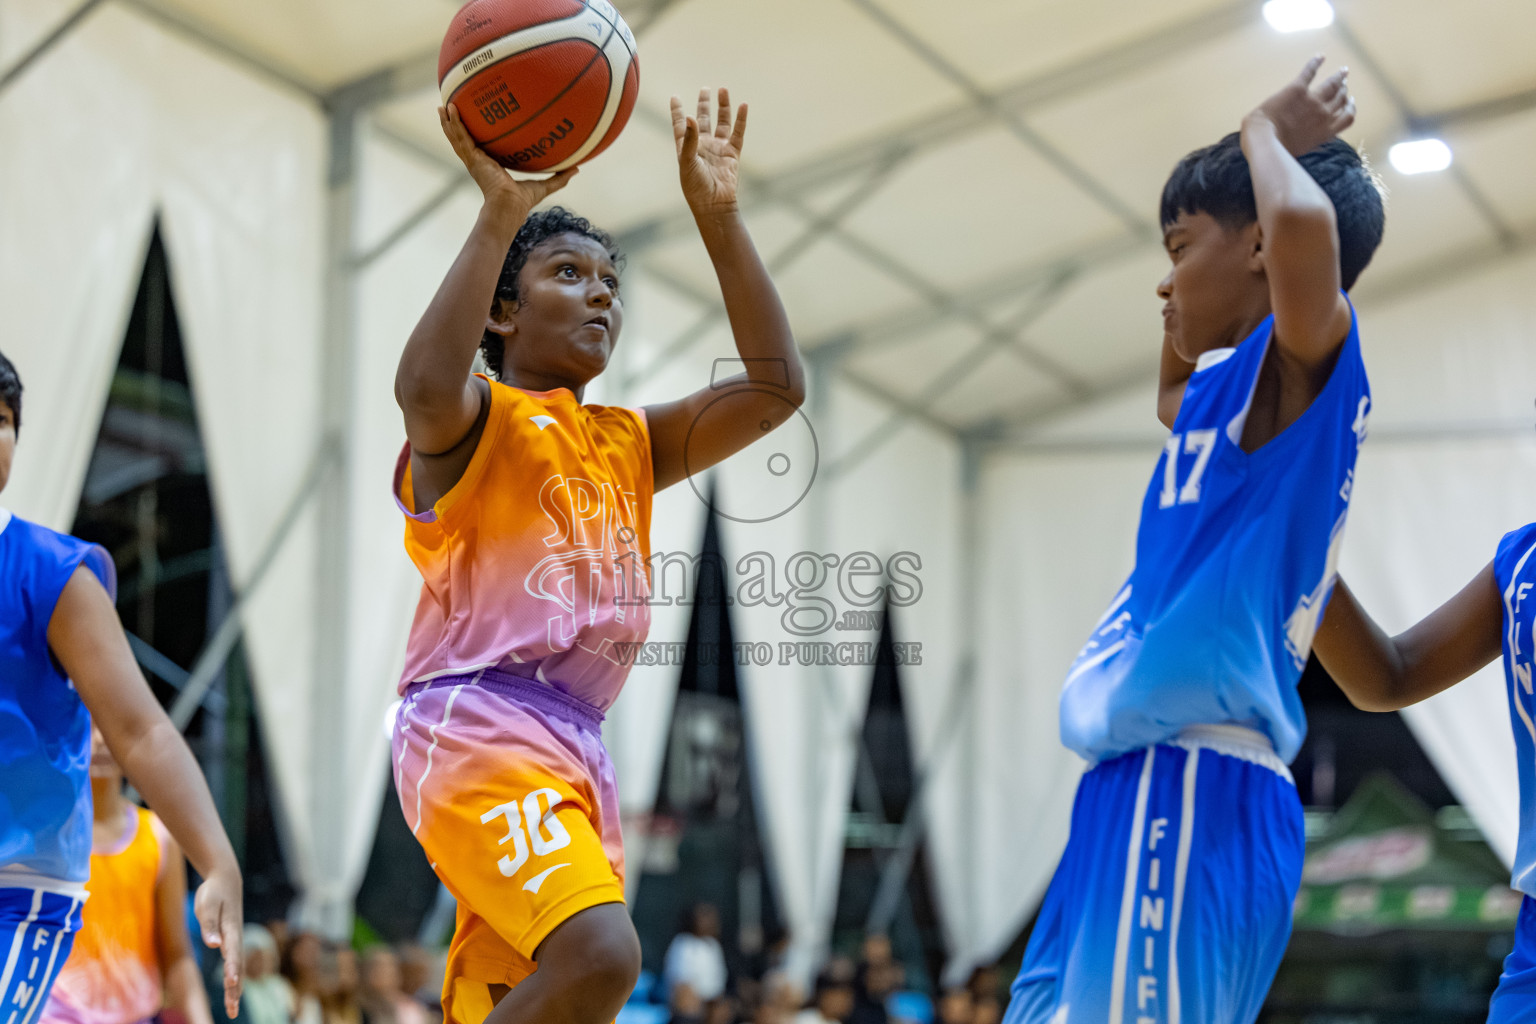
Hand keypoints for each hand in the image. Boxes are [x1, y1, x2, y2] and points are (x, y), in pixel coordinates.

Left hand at [193, 868, 243, 1017]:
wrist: (226, 881)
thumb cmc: (214, 892)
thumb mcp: (207, 905)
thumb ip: (209, 924)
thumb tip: (213, 944)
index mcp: (230, 930)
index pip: (233, 953)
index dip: (232, 969)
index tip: (231, 983)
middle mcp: (235, 938)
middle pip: (238, 967)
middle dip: (236, 989)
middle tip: (233, 1010)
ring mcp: (235, 941)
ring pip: (238, 969)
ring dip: (236, 989)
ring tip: (233, 1010)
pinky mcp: (231, 942)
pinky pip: (235, 965)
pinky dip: (235, 981)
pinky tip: (233, 991)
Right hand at [440, 104, 575, 215]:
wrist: (509, 206)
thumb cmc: (523, 201)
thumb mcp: (544, 185)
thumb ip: (559, 177)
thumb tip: (577, 169)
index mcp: (491, 166)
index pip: (481, 147)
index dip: (476, 136)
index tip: (474, 124)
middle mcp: (479, 161)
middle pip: (465, 139)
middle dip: (457, 125)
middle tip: (451, 109)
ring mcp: (473, 160)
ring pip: (457, 137)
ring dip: (449, 121)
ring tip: (442, 106)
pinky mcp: (471, 159)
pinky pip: (460, 137)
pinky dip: (453, 124)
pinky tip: (448, 110)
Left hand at [672, 88, 746, 215]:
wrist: (714, 203)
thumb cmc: (695, 186)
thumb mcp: (687, 162)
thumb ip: (689, 139)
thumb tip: (691, 117)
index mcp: (687, 147)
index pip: (680, 125)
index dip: (677, 111)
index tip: (675, 97)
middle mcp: (702, 145)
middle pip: (703, 119)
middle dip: (704, 104)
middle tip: (705, 89)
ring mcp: (718, 148)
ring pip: (721, 122)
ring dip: (722, 107)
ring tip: (723, 90)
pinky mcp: (732, 154)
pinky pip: (737, 133)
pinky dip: (741, 119)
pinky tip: (743, 105)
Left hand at [1249, 56, 1355, 156]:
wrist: (1264, 141)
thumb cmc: (1280, 151)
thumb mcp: (1304, 150)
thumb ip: (1315, 141)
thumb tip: (1320, 141)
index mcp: (1326, 131)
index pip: (1347, 117)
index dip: (1351, 108)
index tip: (1351, 102)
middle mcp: (1324, 114)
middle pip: (1340, 98)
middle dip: (1343, 90)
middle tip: (1344, 84)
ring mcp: (1312, 100)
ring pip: (1332, 84)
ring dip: (1339, 77)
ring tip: (1343, 71)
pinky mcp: (1297, 89)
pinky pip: (1309, 72)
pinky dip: (1315, 63)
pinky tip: (1320, 56)